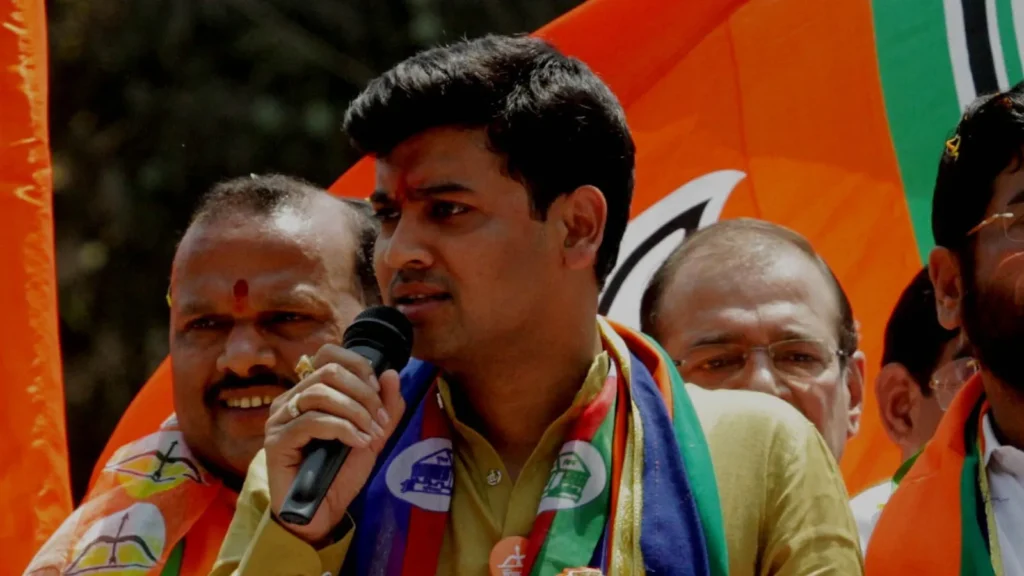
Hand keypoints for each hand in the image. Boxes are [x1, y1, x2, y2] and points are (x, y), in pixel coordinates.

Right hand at [265, 344, 404, 544]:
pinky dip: (342, 428)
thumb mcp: (372, 434)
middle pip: (329, 371)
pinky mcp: (276, 441)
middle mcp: (290, 399)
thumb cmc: (341, 472)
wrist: (323, 512)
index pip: (329, 355)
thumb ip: (385, 406)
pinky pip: (312, 421)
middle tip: (379, 418)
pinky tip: (358, 443)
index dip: (359, 366)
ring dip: (354, 411)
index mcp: (310, 391)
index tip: (379, 392)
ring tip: (370, 433)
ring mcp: (280, 419)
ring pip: (320, 393)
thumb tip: (390, 373)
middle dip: (363, 393)